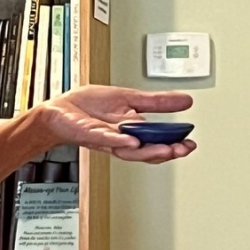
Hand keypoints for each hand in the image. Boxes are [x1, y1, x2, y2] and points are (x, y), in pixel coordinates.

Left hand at [33, 85, 196, 163]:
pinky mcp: (88, 133)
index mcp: (132, 131)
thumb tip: (184, 101)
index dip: (174, 145)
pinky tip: (131, 140)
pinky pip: (105, 139)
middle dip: (165, 152)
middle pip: (146, 150)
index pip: (157, 142)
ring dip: (147, 151)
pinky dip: (119, 140)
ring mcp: (104, 138)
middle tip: (182, 150)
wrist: (58, 110)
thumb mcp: (129, 97)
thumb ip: (156, 102)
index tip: (190, 143)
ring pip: (128, 150)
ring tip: (165, 149)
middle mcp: (120, 138)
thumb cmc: (88, 107)